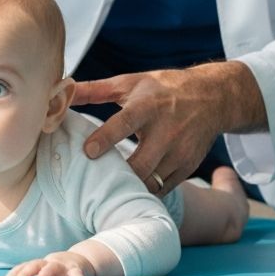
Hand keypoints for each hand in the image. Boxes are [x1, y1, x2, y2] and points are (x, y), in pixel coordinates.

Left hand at [4, 251, 96, 275]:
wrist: (83, 260)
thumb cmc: (59, 269)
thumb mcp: (46, 271)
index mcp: (42, 264)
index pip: (26, 266)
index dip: (15, 273)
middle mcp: (50, 263)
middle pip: (34, 265)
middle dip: (23, 275)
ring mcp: (63, 265)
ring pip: (51, 268)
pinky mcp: (77, 270)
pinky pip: (77, 275)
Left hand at [72, 63, 265, 195]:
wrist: (211, 98)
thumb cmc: (162, 88)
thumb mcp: (130, 82)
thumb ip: (95, 90)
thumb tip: (63, 89)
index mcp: (148, 105)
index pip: (125, 123)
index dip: (106, 138)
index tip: (87, 151)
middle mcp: (166, 130)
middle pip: (140, 163)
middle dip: (117, 175)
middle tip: (92, 181)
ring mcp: (179, 152)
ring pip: (150, 182)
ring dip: (128, 187)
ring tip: (105, 191)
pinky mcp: (187, 168)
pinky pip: (162, 189)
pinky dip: (143, 192)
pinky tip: (126, 192)